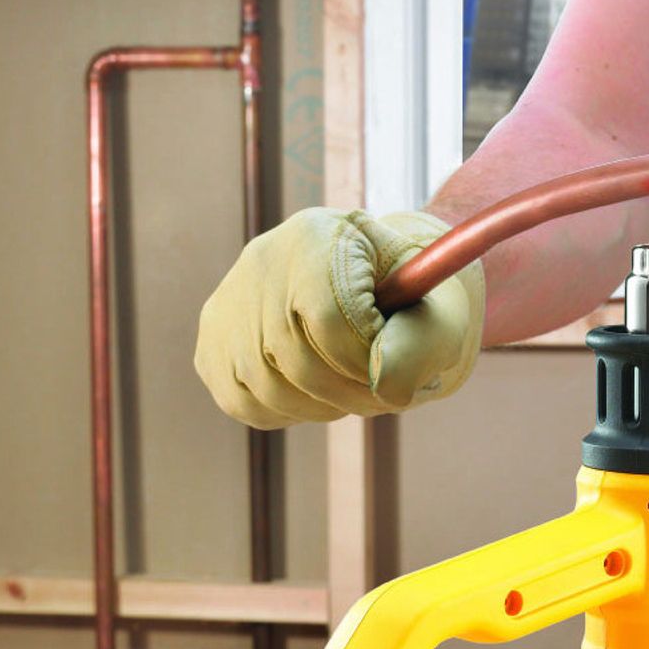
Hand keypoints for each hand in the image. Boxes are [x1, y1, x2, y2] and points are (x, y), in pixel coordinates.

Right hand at [194, 207, 485, 427]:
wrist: (373, 284)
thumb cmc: (411, 302)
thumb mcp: (436, 310)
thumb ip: (420, 343)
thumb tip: (383, 382)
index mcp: (320, 236)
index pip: (328, 317)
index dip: (365, 364)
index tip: (396, 378)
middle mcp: (262, 260)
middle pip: (293, 356)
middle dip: (350, 395)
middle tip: (383, 397)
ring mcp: (229, 300)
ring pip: (265, 385)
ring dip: (321, 408)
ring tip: (354, 392)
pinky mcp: (213, 339)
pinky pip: (241, 399)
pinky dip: (286, 412)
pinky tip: (318, 394)